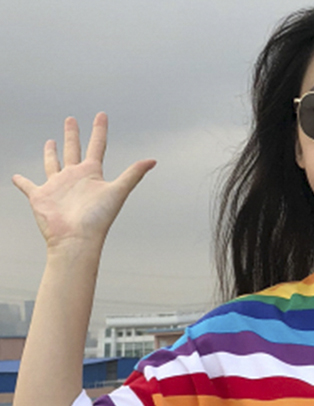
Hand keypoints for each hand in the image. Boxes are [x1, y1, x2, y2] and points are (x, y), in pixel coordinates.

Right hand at [12, 113, 155, 252]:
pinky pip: (28, 186)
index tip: (101, 114)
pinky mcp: (41, 196)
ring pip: (53, 164)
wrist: (77, 239)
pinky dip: (22, 182)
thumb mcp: (117, 192)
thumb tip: (153, 160)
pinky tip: (17, 177)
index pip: (97, 146)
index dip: (99, 130)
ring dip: (51, 153)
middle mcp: (75, 178)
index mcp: (92, 175)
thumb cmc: (97, 219)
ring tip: (51, 142)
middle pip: (73, 150)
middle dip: (73, 135)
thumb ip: (133, 174)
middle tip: (71, 119)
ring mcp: (57, 187)